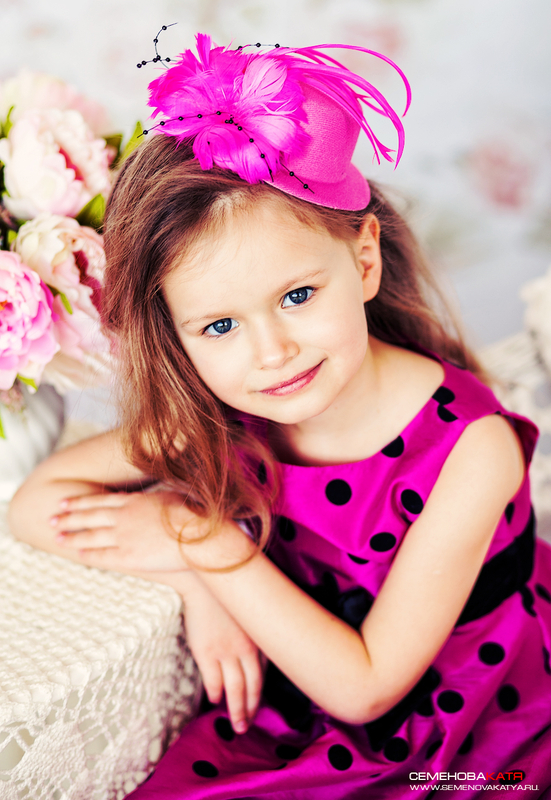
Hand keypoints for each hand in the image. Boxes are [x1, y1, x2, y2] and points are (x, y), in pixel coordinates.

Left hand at [50, 490, 200, 572]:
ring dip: (72, 536)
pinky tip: (78, 554)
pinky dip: (89, 554)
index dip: (79, 502)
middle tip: (51, 519)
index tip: (63, 502)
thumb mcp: (171, 494)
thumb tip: (156, 484)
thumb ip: (156, 492)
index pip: (99, 500)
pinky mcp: (129, 556)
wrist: (198, 536)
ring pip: (91, 536)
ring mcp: (124, 537)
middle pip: (89, 517)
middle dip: (68, 518)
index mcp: (133, 501)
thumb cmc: (191, 514)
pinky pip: (103, 555)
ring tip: (57, 537)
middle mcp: (123, 517)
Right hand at [182, 575, 265, 734]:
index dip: (260, 695)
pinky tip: (215, 699)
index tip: (257, 709)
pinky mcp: (206, 651)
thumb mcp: (247, 614)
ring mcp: (226, 651)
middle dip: (250, 710)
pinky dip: (216, 693)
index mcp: (258, 638)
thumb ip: (253, 634)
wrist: (203, 581)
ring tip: (236, 724)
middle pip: (252, 687)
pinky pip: (213, 680)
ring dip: (236, 709)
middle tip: (246, 726)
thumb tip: (255, 656)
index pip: (262, 675)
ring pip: (235, 689)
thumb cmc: (226, 595)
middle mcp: (245, 648)